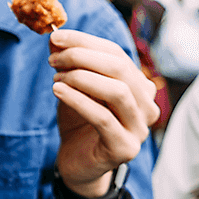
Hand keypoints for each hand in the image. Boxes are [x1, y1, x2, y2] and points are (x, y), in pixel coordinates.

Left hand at [49, 29, 158, 195]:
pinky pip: (102, 118)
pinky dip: (78, 100)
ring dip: (80, 78)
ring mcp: (139, 128)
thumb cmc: (77, 120)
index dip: (85, 42)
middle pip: (119, 68)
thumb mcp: (72, 87)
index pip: (116, 54)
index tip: (56, 36)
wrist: (76, 161)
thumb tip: (54, 37)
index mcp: (137, 86)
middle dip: (81, 57)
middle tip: (53, 59)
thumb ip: (67, 64)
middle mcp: (146, 105)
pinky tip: (57, 91)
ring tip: (55, 78)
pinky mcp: (125, 148)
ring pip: (116, 91)